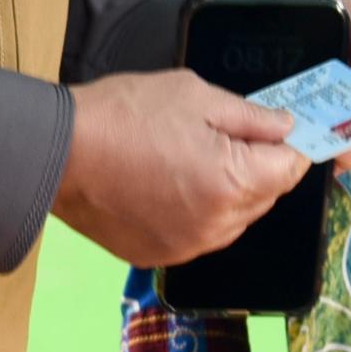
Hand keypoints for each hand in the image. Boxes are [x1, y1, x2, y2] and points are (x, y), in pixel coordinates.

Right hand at [53, 69, 307, 265]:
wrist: (59, 151)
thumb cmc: (125, 115)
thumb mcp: (196, 95)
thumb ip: (251, 116)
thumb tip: (287, 128)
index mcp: (234, 183)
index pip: (291, 169)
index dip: (289, 145)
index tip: (278, 130)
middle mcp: (218, 226)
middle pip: (265, 196)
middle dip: (257, 167)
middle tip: (224, 135)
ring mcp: (189, 247)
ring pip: (233, 219)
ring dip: (227, 192)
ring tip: (188, 158)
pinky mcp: (161, 256)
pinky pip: (199, 234)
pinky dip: (195, 212)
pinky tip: (166, 183)